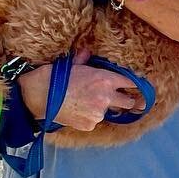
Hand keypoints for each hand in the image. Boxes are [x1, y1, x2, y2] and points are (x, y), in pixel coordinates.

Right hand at [17, 58, 140, 131]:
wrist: (39, 96)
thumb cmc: (55, 77)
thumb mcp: (73, 65)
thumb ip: (85, 60)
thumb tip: (87, 52)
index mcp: (105, 80)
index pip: (130, 83)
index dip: (135, 84)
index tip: (139, 87)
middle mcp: (106, 98)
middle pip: (129, 102)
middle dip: (128, 100)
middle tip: (124, 99)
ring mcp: (98, 114)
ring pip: (109, 112)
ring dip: (104, 108)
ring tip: (86, 102)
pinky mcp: (89, 125)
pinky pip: (95, 121)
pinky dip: (90, 117)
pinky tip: (77, 110)